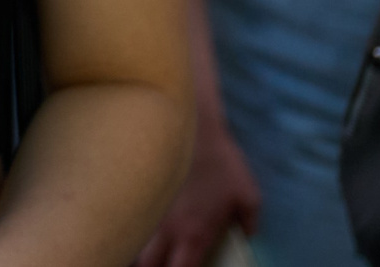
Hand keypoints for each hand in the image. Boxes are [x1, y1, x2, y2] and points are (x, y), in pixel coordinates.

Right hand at [135, 109, 259, 266]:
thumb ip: (249, 222)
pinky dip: (133, 229)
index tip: (186, 266)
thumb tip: (247, 234)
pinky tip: (138, 225)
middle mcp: (166, 228)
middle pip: (147, 264)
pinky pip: (130, 219)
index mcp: (194, 233)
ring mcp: (147, 210)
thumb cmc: (221, 161)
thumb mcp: (249, 194)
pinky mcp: (138, 193)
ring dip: (140, 251)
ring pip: (133, 244)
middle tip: (163, 261)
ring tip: (150, 249)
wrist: (189, 126)